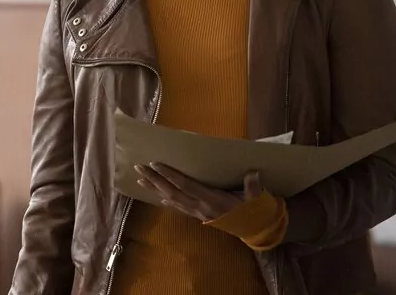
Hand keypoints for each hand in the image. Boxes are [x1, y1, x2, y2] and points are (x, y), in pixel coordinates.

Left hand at [136, 163, 262, 221]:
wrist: (255, 231)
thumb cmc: (255, 211)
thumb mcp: (256, 199)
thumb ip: (253, 186)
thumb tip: (253, 172)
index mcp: (212, 200)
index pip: (186, 185)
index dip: (170, 175)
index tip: (155, 164)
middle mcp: (201, 207)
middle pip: (172, 192)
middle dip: (154, 180)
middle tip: (139, 168)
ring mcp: (198, 213)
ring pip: (171, 200)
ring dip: (155, 189)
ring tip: (140, 179)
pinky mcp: (199, 216)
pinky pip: (178, 207)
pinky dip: (166, 200)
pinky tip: (157, 195)